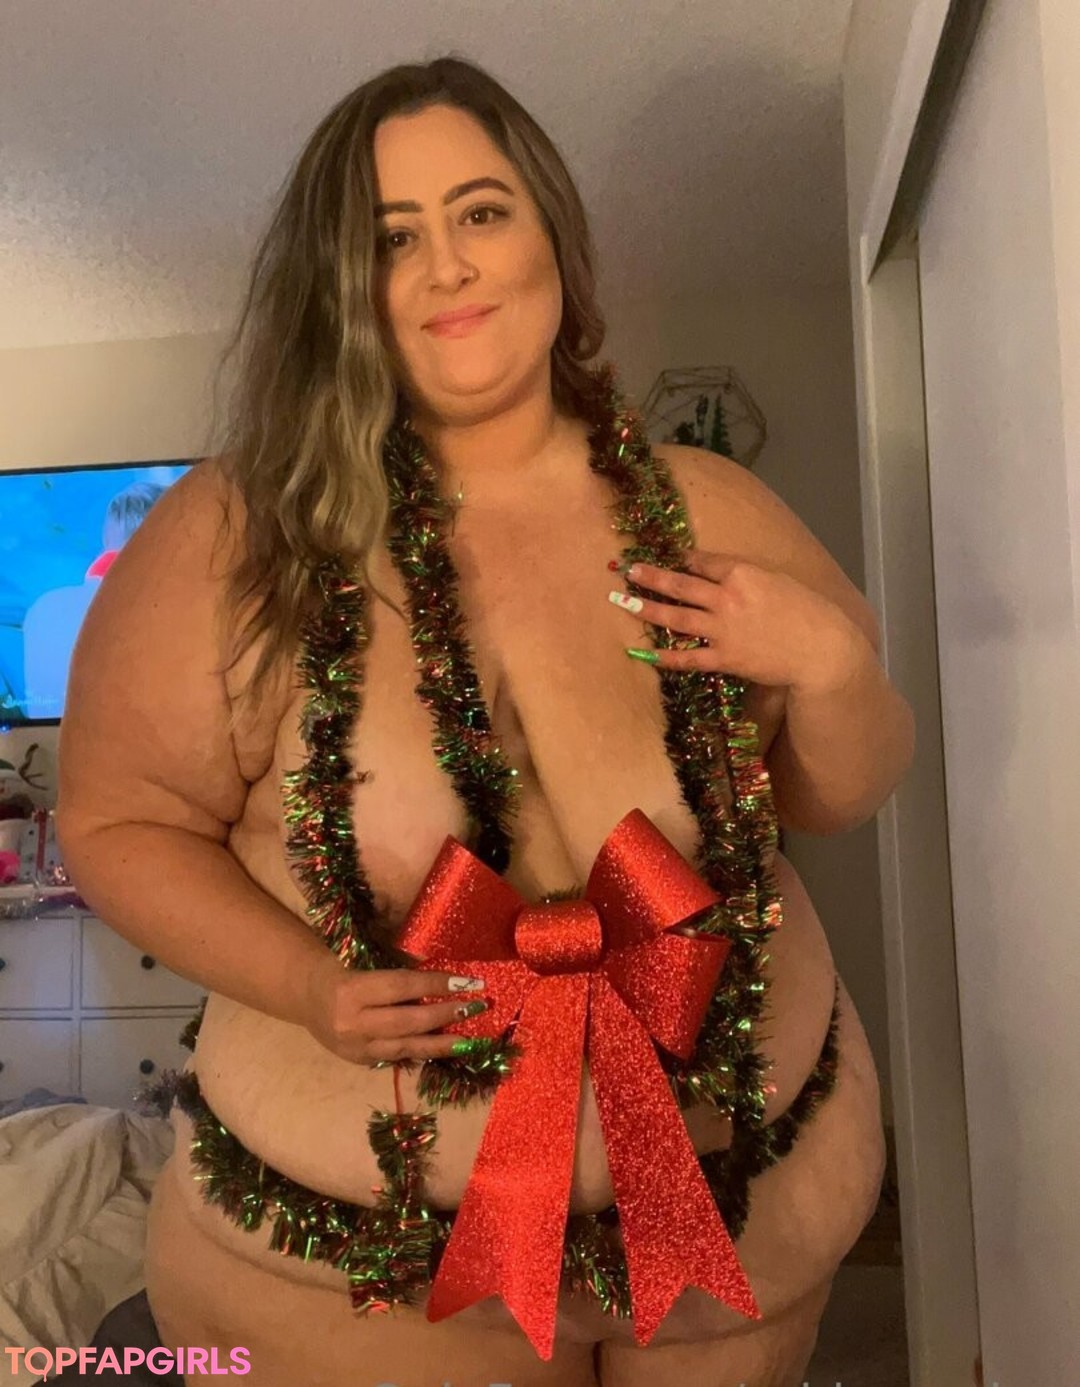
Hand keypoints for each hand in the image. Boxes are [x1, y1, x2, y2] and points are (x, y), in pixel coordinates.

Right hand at [301, 953, 487, 1064]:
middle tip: (476, 1006)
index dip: (437, 985)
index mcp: (352, 990)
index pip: (403, 987)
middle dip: (446, 1014)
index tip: (468, 982)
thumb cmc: (342, 971)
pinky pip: (399, 1057)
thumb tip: (446, 979)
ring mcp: (357, 1047)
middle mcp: (353, 1023)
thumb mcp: (366, 965)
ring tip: (469, 1039)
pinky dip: (424, 1052)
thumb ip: (399, 974)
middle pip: (408, 1021)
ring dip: (442, 1043)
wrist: (308, 999)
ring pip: (407, 1047)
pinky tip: (446, 1049)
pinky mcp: (361, 1061)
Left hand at [614, 549, 864, 692]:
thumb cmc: (807, 611)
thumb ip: (747, 576)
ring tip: (623, 603)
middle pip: (680, 585)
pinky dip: (666, 656)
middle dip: (651, 577)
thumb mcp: (778, 580)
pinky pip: (688, 657)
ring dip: (648, 609)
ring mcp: (722, 630)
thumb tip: (723, 574)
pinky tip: (646, 652)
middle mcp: (726, 598)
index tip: (666, 558)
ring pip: (676, 617)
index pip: (702, 562)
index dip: (682, 559)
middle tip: (628, 571)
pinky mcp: (725, 658)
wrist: (821, 649)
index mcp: (742, 573)